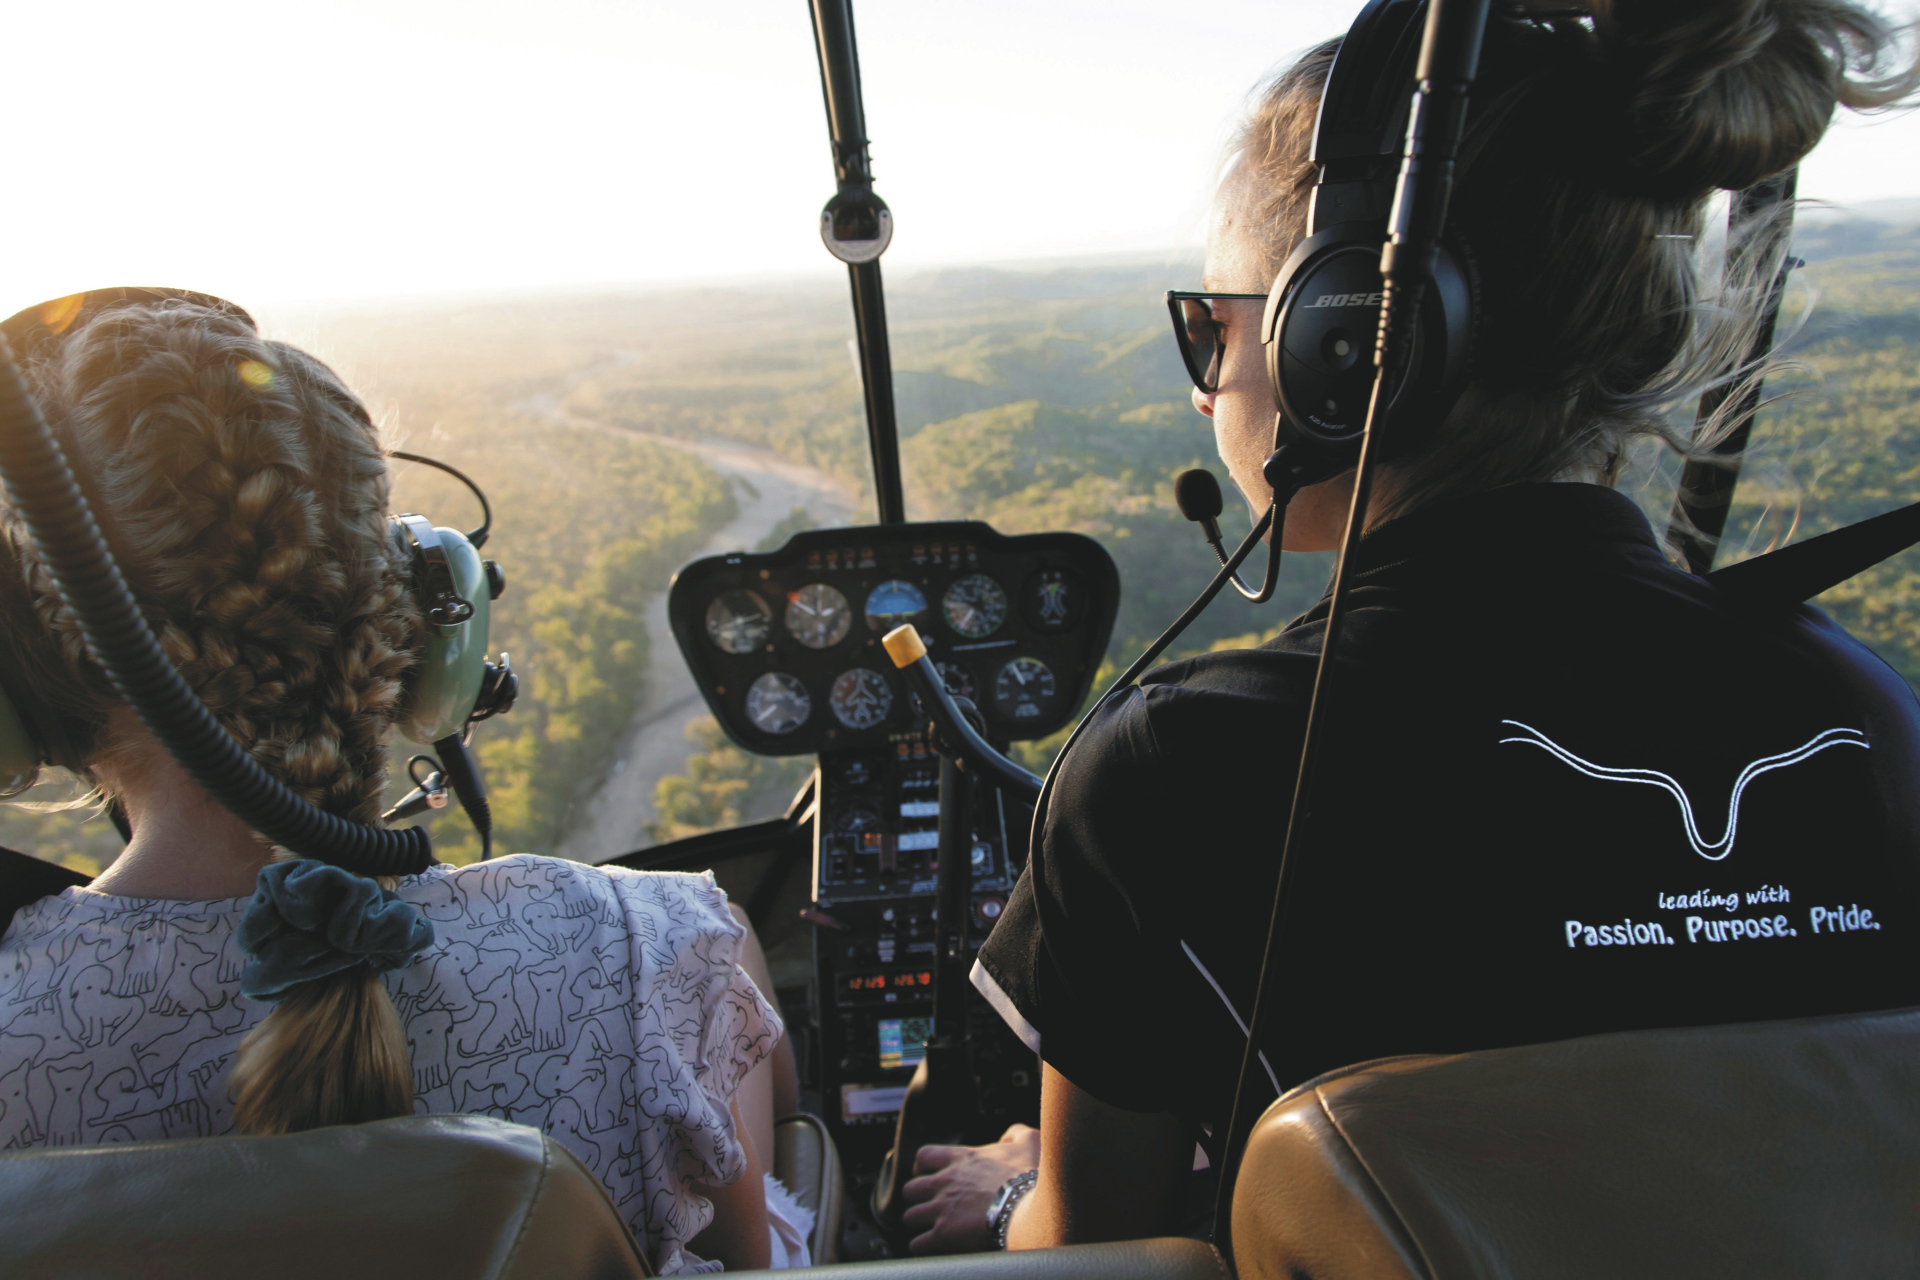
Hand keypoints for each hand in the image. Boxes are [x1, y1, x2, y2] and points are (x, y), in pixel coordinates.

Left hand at [900, 1124, 1040, 1255]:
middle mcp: (945, 1182)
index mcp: (961, 1159)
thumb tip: (1009, 1137)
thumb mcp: (1030, 1143)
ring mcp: (942, 1208)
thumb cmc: (1030, 1177)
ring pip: (910, 1216)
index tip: (927, 1174)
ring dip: (918, 1222)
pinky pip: (918, 1243)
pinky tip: (930, 1246)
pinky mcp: (944, 1234)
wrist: (1031, 1208)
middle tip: (927, 1204)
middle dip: (916, 1198)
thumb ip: (1016, 1134)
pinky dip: (921, 1246)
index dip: (922, 1166)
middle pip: (911, 1189)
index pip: (924, 1156)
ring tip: (927, 1226)